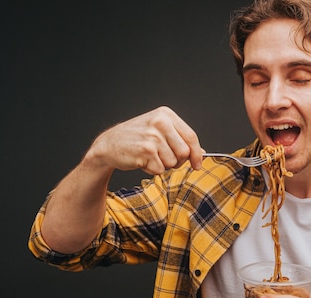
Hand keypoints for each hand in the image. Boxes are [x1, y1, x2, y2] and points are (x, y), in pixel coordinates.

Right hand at [85, 106, 203, 174]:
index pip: (191, 136)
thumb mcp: (159, 131)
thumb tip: (201, 152)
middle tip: (162, 158)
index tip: (197, 165)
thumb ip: (180, 139)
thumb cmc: (135, 138)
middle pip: (185, 152)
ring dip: (162, 165)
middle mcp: (160, 122)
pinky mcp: (146, 150)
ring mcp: (153, 136)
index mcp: (165, 114)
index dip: (197, 154)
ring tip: (149, 156)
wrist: (108, 145)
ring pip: (173, 163)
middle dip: (177, 161)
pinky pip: (160, 169)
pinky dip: (152, 170)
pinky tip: (142, 160)